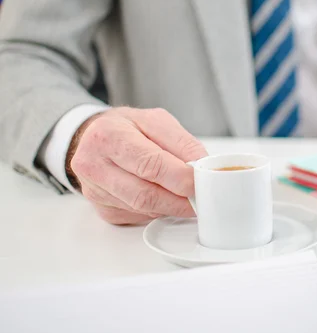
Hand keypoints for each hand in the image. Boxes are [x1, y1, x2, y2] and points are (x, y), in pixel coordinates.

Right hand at [67, 107, 206, 224]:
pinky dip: (159, 210)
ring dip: (172, 207)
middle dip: (179, 200)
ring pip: (143, 209)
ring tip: (189, 197)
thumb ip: (181, 143)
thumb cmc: (125, 128)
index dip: (180, 178)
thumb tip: (201, 166)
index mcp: (108, 136)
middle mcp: (94, 165)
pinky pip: (139, 216)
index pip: (149, 164)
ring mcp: (95, 191)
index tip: (201, 182)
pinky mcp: (103, 210)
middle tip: (201, 197)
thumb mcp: (155, 121)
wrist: (94, 139)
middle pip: (144, 194)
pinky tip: (166, 198)